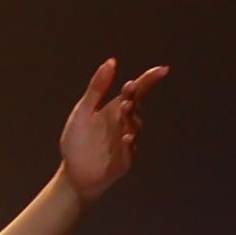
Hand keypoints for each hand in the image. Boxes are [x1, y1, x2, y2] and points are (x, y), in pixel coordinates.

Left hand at [58, 58, 167, 201]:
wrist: (73, 173)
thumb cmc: (78, 141)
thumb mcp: (83, 112)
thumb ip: (96, 89)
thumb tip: (111, 62)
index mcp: (116, 109)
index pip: (137, 92)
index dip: (149, 80)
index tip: (162, 70)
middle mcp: (125, 123)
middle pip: (135, 107)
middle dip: (134, 97)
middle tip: (130, 87)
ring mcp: (128, 142)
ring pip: (134, 127)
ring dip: (130, 118)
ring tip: (124, 107)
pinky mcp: (125, 161)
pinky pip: (130, 151)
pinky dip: (129, 145)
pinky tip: (126, 137)